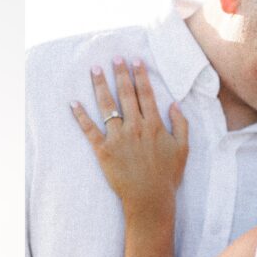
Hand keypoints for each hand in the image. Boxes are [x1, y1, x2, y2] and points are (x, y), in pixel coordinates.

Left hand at [71, 57, 187, 218]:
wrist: (150, 199)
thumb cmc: (167, 176)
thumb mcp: (183, 149)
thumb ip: (180, 124)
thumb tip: (174, 104)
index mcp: (154, 125)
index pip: (145, 94)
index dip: (140, 76)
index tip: (135, 61)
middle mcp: (135, 127)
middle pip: (126, 94)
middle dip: (120, 74)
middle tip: (114, 58)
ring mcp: (118, 138)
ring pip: (107, 106)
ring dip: (100, 86)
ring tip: (95, 70)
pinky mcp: (103, 151)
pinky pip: (90, 130)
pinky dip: (81, 116)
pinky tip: (74, 103)